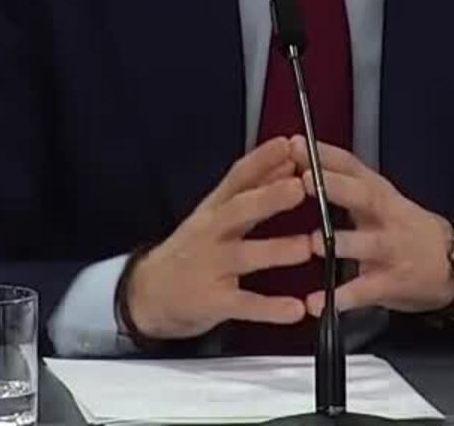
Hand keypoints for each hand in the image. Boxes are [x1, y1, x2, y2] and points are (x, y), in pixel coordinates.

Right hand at [120, 137, 311, 341]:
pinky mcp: (212, 302)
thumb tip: (288, 160)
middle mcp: (210, 233)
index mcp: (214, 208)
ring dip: (276, 251)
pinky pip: (244, 305)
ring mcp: (210, 267)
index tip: (288, 144)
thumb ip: (253, 188)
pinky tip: (296, 309)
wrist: (147, 293)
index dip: (261, 160)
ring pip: (244, 256)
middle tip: (299, 188)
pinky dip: (270, 308)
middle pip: (238, 211)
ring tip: (307, 247)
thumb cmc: (192, 248)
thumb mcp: (216, 214)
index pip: (237, 178)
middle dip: (267, 198)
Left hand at [294, 138, 453, 316]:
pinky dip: (342, 298)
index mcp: (380, 193)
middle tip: (304, 180)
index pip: (352, 166)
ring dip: (342, 243)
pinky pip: (365, 291)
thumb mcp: (382, 201)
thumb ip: (346, 186)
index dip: (325, 155)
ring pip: (368, 244)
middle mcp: (387, 216)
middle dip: (336, 187)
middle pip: (364, 196)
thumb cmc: (407, 229)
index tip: (294, 144)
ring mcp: (392, 250)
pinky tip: (318, 304)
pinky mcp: (392, 283)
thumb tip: (300, 164)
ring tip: (315, 244)